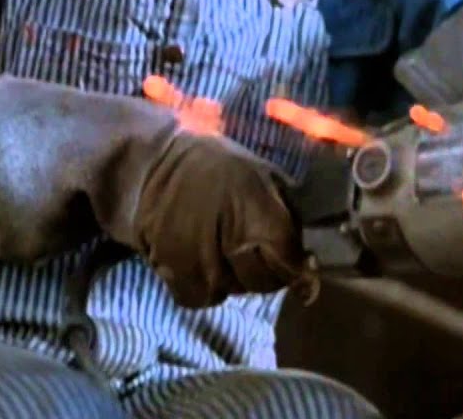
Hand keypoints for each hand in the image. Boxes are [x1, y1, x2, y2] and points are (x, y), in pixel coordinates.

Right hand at [133, 132, 309, 307]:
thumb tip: (308, 263)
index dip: (299, 270)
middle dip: (268, 272)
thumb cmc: (217, 166)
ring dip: (235, 278)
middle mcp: (229, 239)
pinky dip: (206, 286)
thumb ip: (289, 216)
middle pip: (262, 282)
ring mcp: (198, 259)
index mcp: (257, 209)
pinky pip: (200, 298)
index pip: (288, 260)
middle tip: (255, 249)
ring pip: (232, 292)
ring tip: (224, 249)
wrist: (154, 164)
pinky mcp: (170, 271)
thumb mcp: (264, 175)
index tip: (302, 265)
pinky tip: (202, 261)